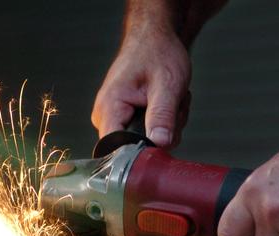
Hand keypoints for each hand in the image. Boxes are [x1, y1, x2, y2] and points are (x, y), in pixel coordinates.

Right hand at [92, 28, 191, 147]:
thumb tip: (160, 144)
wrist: (153, 40)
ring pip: (144, 141)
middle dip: (161, 132)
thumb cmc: (157, 55)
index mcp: (109, 107)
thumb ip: (162, 116)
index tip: (161, 138)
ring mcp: (113, 119)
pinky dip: (162, 122)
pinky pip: (145, 134)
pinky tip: (165, 103)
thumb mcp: (166, 85)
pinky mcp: (122, 119)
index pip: (115, 147)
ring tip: (170, 100)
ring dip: (166, 125)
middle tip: (174, 106)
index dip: (139, 151)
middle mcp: (105, 117)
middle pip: (134, 147)